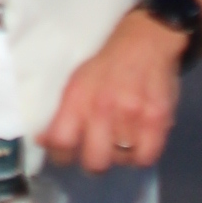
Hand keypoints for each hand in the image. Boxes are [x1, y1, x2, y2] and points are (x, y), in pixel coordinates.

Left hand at [39, 10, 182, 175]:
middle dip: (94, 161)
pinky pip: (146, 158)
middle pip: (94, 162)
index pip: (60, 142)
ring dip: (120, 154)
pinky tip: (140, 141)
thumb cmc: (108, 64)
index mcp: (77, 97)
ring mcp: (132, 115)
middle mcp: (103, 108)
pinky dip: (142, 155)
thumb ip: (62, 113)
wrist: (147, 40)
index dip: (60, 156)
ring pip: (121, 161)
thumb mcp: (78, 81)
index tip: (66, 155)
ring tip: (123, 136)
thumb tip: (43, 141)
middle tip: (98, 151)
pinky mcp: (158, 120)